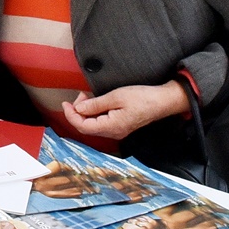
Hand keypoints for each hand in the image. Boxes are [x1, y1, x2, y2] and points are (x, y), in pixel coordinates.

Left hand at [60, 81, 189, 140]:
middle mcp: (114, 133)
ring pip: (92, 125)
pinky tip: (94, 103)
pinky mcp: (120, 126)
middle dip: (77, 112)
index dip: (71, 115)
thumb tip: (78, 109)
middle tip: (80, 95)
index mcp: (112, 127)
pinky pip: (100, 123)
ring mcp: (117, 131)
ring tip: (86, 96)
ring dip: (85, 112)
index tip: (65, 103)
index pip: (83, 126)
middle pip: (86, 127)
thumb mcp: (115, 97)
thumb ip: (95, 104)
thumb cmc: (142, 97)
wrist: (163, 101)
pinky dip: (93, 113)